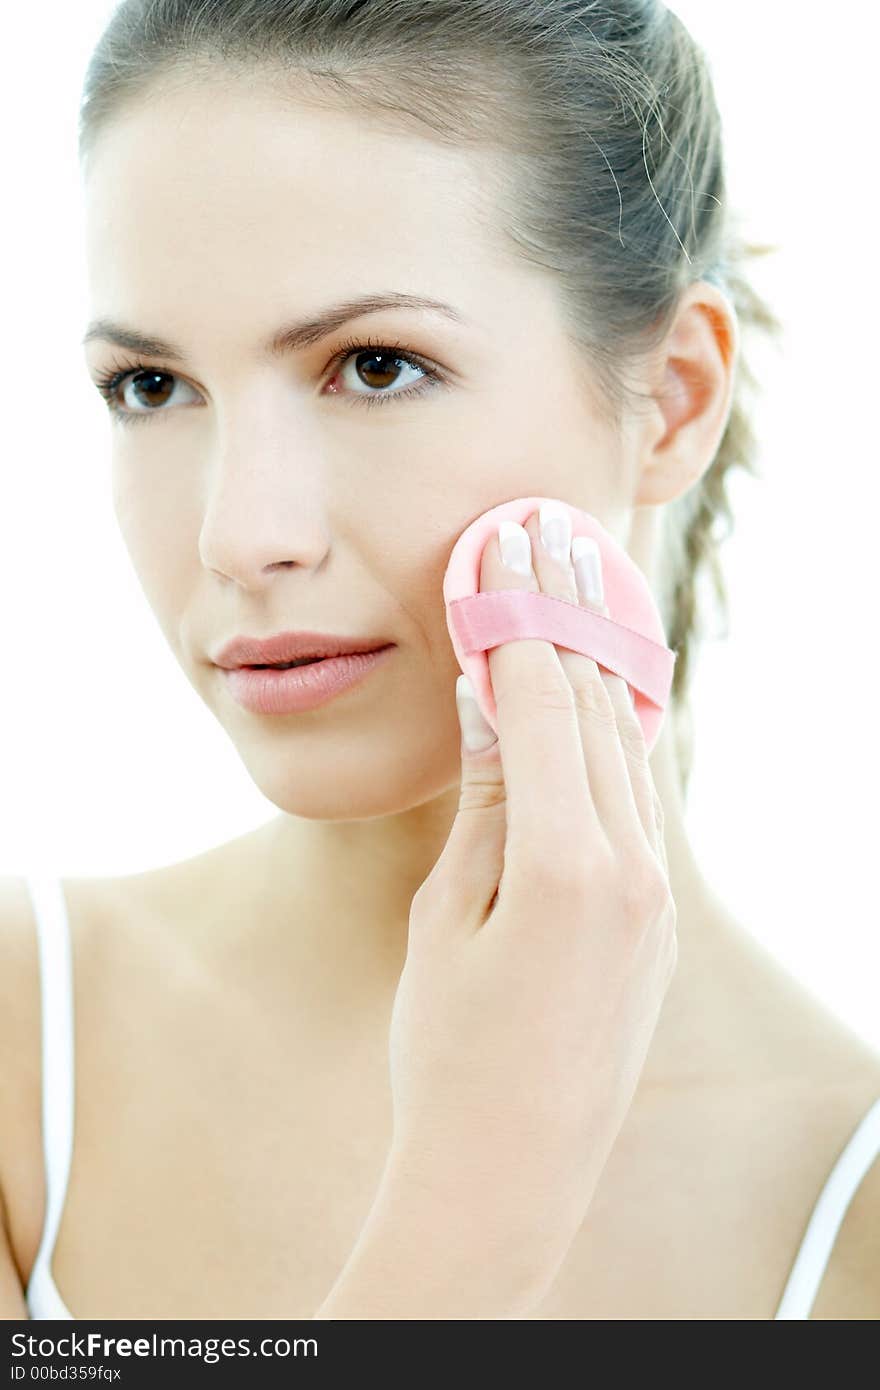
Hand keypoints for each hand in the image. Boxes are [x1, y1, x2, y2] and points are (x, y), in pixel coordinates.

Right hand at [386, 502, 676, 1311]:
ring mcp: (655, 896)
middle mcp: (631, 869)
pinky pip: (641, 796)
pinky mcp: (657, 918)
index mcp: (566, 864)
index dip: (519, 618)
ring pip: (629, 747)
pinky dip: (618, 731)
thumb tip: (489, 698)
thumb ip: (485, 802)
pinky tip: (607, 687)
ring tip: (585, 580)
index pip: (543, 702)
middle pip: (598, 708)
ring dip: (600, 661)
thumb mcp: (444, 917)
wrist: (510, 1170)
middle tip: (549, 532)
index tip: (505, 546)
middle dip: (568, 614)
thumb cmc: (447, 1050)